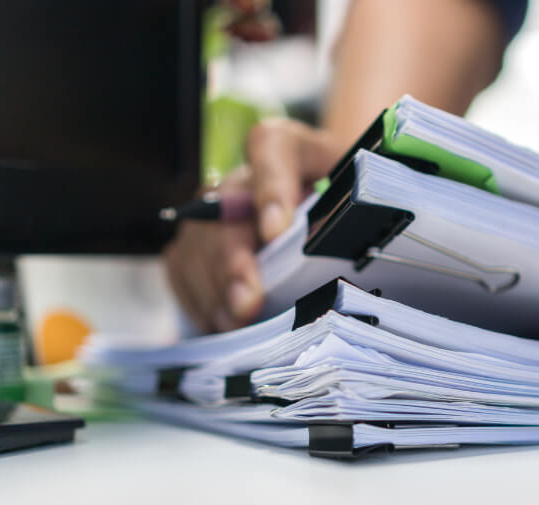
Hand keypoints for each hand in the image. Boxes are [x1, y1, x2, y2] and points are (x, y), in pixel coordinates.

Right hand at [164, 119, 341, 332]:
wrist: (311, 210)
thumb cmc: (337, 207)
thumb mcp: (357, 200)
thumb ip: (354, 209)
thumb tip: (347, 247)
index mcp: (289, 148)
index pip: (273, 146)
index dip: (272, 187)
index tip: (275, 231)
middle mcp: (242, 176)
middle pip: (226, 211)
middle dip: (234, 263)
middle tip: (246, 303)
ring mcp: (211, 209)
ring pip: (198, 244)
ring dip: (215, 289)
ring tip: (236, 324)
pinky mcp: (191, 239)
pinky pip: (181, 267)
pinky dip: (199, 299)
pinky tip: (220, 322)